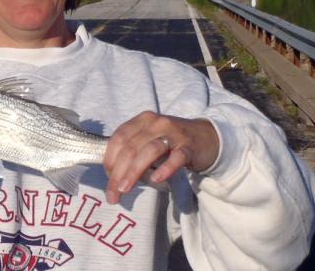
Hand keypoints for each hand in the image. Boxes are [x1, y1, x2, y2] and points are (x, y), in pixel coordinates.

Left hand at [103, 111, 217, 204]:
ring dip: (133, 171)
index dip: (109, 159)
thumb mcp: (149, 140)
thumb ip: (133, 151)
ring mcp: (173, 134)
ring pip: (149, 151)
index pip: (119, 138)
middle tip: (113, 195)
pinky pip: (176, 157)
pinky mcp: (189, 147)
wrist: (206, 138)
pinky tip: (156, 179)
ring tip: (124, 189)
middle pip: (131, 147)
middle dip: (118, 172)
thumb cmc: (171, 142)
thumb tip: (112, 175)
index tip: (108, 178)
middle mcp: (156, 123)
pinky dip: (165, 168)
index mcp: (142, 121)